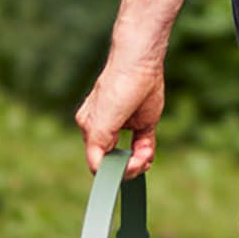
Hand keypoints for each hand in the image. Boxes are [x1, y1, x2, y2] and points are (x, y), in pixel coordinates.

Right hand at [75, 59, 164, 176]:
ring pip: (130, 159)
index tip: (125, 168)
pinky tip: (148, 153)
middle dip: (128, 168)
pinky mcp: (142, 126)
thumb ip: (97, 146)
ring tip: (145, 154)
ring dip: (139, 161)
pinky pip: (143, 149)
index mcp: (90, 128)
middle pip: (115, 164)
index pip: (97, 163)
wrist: (140, 65)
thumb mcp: (102, 122)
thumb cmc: (117, 88)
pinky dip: (147, 155)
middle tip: (139, 162)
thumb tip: (97, 170)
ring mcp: (124, 128)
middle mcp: (105, 130)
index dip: (112, 172)